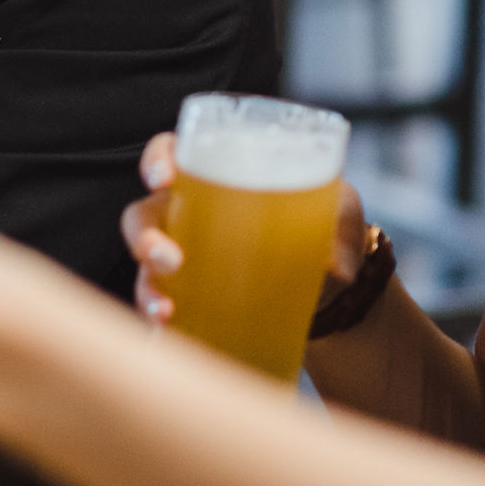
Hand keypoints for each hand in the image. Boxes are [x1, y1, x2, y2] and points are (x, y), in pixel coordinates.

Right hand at [120, 132, 367, 325]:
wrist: (333, 286)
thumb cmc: (327, 227)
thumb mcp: (340, 210)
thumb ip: (338, 226)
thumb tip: (332, 266)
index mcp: (215, 174)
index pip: (170, 153)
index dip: (157, 160)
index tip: (163, 178)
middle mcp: (188, 212)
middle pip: (144, 215)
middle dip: (145, 237)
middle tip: (169, 260)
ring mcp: (185, 255)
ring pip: (144, 266)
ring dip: (147, 286)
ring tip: (165, 310)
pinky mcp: (193, 296)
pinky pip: (164, 305)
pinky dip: (160, 321)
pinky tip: (169, 332)